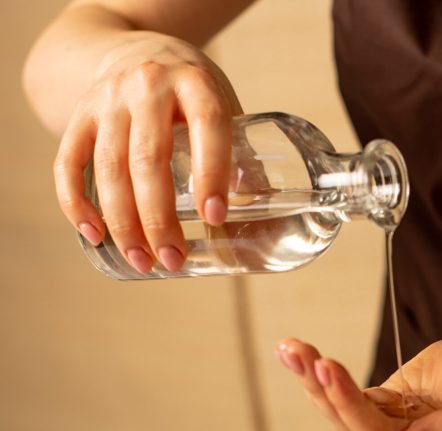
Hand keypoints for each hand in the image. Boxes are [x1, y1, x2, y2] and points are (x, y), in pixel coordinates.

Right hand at [54, 33, 241, 272]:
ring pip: (109, 168)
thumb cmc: (192, 94)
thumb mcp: (224, 108)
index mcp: (196, 83)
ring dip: (124, 224)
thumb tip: (265, 216)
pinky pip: (68, 162)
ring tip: (143, 262)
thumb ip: (241, 156)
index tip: (215, 218)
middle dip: (159, 219)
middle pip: (148, 160)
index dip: (211, 174)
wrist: (138, 50)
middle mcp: (148, 85)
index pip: (208, 127)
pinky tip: (94, 236)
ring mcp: (108, 99)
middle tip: (172, 260)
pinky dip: (76, 202)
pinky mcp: (79, 115)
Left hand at [276, 330, 441, 430]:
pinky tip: (299, 355)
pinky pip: (348, 402)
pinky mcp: (384, 418)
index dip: (352, 406)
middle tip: (298, 351)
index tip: (327, 368)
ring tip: (292, 349)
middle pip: (356, 430)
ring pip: (345, 418)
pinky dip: (322, 379)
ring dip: (315, 382)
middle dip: (324, 389)